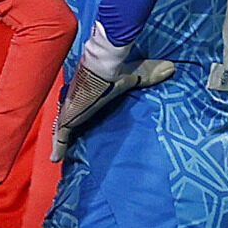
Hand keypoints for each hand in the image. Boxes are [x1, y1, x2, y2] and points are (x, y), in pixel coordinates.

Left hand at [52, 59, 174, 161]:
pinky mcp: (67, 119)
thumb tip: (171, 68)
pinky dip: (58, 148)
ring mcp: (70, 111)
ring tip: (59, 153)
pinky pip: (60, 137)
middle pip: (70, 117)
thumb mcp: (132, 76)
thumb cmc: (113, 72)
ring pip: (63, 128)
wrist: (99, 68)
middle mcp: (76, 103)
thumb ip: (148, 74)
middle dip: (67, 126)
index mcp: (89, 94)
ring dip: (61, 139)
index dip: (81, 111)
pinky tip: (55, 159)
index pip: (83, 104)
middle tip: (66, 138)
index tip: (80, 116)